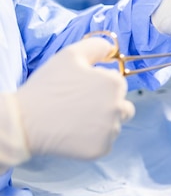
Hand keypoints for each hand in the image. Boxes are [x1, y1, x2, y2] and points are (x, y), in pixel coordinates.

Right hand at [16, 38, 134, 159]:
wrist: (24, 122)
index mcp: (115, 84)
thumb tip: (111, 49)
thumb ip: (97, 46)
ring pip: (114, 125)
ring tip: (75, 120)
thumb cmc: (47, 87)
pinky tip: (74, 133)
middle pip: (122, 105)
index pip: (118, 84)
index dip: (99, 86)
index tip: (80, 90)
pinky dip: (92, 139)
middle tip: (79, 106)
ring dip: (101, 123)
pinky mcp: (101, 149)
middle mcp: (119, 107)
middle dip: (106, 105)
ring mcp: (111, 130)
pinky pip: (104, 142)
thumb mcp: (70, 55)